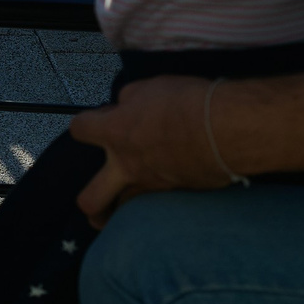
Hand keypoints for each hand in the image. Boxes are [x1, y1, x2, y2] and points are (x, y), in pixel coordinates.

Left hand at [71, 76, 229, 227]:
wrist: (224, 130)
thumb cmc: (186, 103)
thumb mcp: (149, 88)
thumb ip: (129, 100)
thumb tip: (124, 107)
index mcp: (114, 133)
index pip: (79, 130)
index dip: (84, 124)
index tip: (98, 122)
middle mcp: (127, 166)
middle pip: (90, 201)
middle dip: (90, 205)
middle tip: (101, 196)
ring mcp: (151, 187)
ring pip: (125, 215)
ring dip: (124, 211)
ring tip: (131, 205)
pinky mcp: (176, 197)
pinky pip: (158, 209)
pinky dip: (159, 204)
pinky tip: (170, 191)